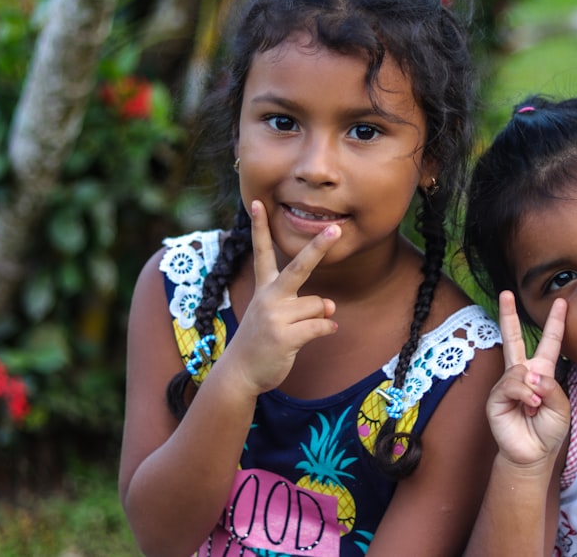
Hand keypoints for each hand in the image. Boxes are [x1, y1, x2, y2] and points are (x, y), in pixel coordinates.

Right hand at [222, 200, 339, 395]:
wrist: (240, 373)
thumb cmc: (262, 341)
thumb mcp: (278, 317)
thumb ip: (304, 305)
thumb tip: (330, 306)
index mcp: (264, 288)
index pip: (262, 251)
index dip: (260, 227)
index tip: (259, 202)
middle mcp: (268, 297)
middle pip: (299, 266)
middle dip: (318, 246)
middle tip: (336, 228)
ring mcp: (275, 316)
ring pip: (319, 304)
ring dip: (320, 317)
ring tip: (298, 330)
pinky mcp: (285, 336)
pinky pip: (322, 325)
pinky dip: (327, 329)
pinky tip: (318, 335)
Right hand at [487, 291, 569, 465]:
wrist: (532, 454)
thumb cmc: (548, 431)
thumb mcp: (561, 406)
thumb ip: (551, 386)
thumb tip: (529, 372)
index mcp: (542, 372)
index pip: (550, 343)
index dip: (555, 323)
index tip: (561, 303)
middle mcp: (522, 374)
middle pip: (514, 339)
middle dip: (508, 316)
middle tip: (505, 293)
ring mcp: (507, 384)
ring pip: (519, 370)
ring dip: (533, 389)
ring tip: (535, 406)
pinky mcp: (496, 397)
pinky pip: (511, 385)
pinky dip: (523, 395)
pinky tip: (528, 406)